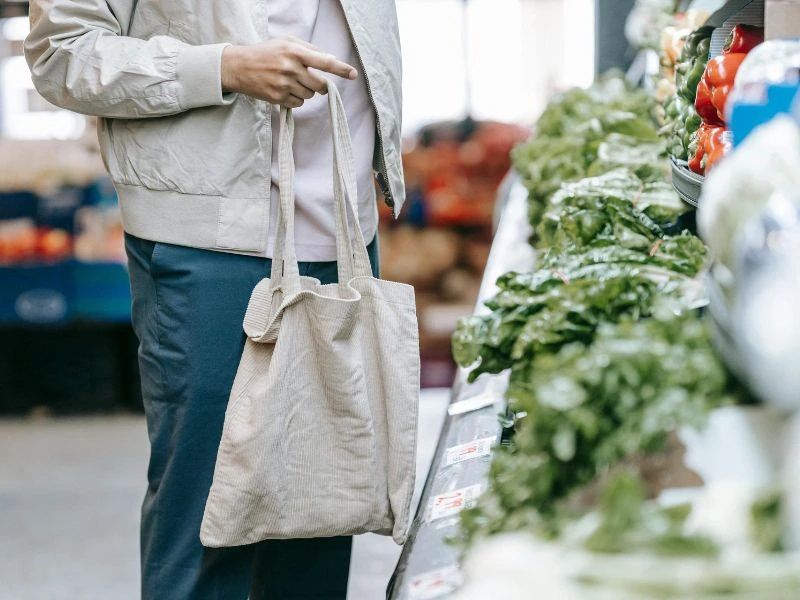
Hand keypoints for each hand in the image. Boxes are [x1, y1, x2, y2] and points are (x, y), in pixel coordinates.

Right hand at [221, 37, 356, 107]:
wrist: (239, 66)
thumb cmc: (265, 52)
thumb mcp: (286, 42)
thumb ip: (309, 49)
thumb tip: (330, 58)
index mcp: (295, 51)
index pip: (324, 61)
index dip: (341, 69)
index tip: (353, 74)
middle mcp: (291, 68)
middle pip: (320, 85)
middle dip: (321, 85)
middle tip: (314, 81)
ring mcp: (284, 84)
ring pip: (310, 95)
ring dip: (306, 91)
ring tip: (291, 82)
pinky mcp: (277, 97)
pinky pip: (299, 103)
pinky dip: (296, 99)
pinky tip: (285, 90)